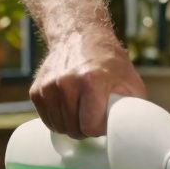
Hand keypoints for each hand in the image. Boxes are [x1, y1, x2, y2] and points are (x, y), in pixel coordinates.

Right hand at [29, 29, 145, 138]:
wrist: (79, 36)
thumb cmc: (109, 63)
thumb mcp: (130, 82)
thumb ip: (132, 108)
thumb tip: (133, 132)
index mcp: (91, 80)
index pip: (90, 127)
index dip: (100, 128)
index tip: (104, 119)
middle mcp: (66, 82)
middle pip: (74, 130)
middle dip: (85, 129)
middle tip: (94, 115)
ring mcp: (48, 86)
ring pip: (59, 128)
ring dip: (71, 126)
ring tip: (82, 111)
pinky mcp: (36, 90)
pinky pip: (47, 120)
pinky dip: (58, 120)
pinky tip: (68, 107)